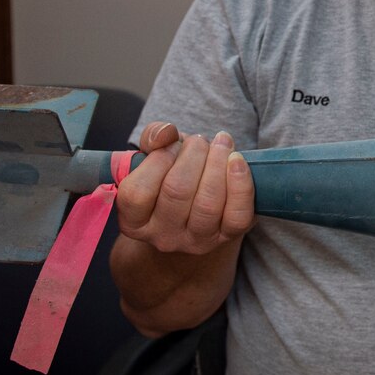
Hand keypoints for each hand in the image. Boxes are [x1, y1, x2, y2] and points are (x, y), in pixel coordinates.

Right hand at [115, 121, 255, 254]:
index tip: (172, 145)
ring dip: (218, 163)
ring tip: (221, 144)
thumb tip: (166, 133)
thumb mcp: (155, 154)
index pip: (138, 192)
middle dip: (193, 154)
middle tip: (200, 141)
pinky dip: (241, 184)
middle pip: (177, 192)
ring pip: (208, 203)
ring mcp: (196, 241)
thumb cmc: (172, 174)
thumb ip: (153, 137)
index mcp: (134, 220)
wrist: (200, 204)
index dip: (158, 160)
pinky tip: (237, 160)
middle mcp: (162, 236)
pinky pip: (237, 215)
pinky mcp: (227, 237)